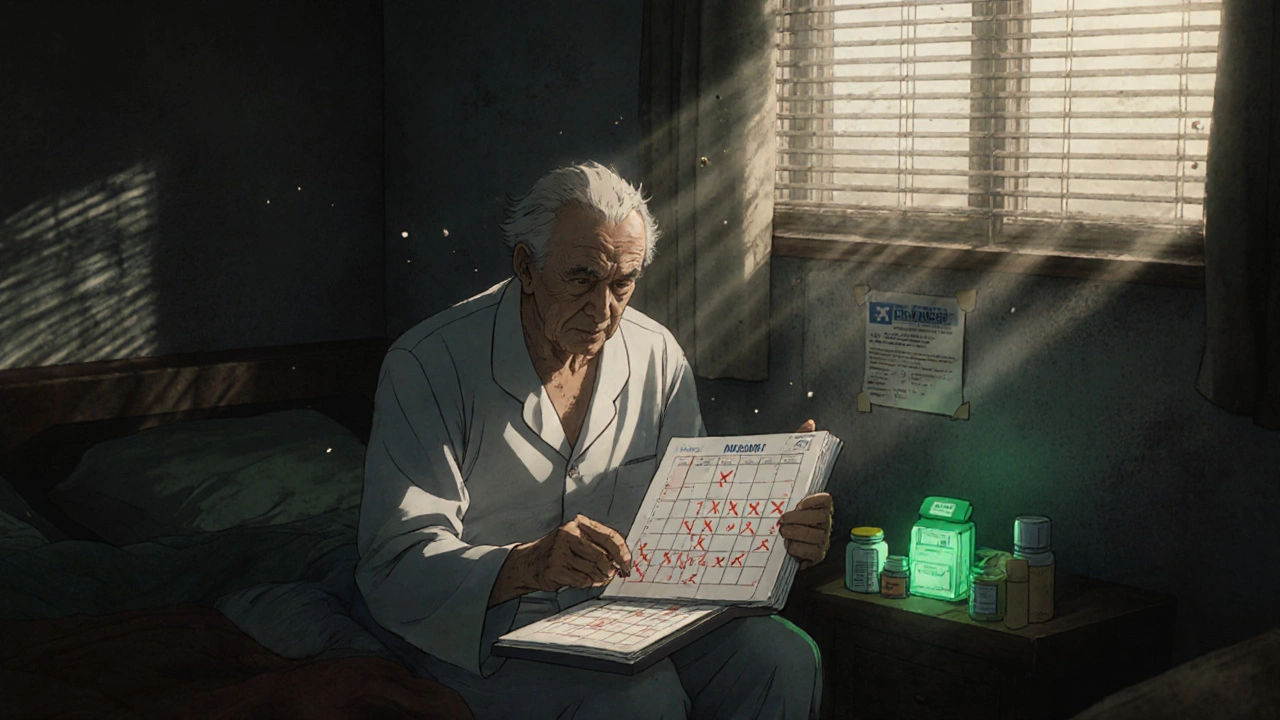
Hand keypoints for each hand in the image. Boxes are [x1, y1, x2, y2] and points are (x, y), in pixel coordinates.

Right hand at [503, 514, 632, 598]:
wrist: (529, 561)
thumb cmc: (559, 551)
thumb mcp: (578, 540)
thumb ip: (598, 546)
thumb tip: (621, 561)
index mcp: (578, 524)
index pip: (610, 537)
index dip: (622, 553)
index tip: (627, 565)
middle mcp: (569, 534)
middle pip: (603, 556)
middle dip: (610, 569)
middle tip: (611, 575)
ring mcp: (560, 551)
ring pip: (593, 570)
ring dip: (598, 578)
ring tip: (595, 578)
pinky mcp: (555, 568)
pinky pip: (582, 580)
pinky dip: (586, 583)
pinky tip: (581, 580)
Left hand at [780, 419, 832, 569]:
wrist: (763, 537)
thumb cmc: (778, 503)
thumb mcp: (784, 474)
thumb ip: (797, 445)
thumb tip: (810, 423)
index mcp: (818, 502)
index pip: (825, 500)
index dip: (812, 502)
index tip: (797, 503)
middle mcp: (824, 521)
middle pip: (821, 520)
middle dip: (798, 521)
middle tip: (781, 521)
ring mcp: (821, 539)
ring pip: (816, 538)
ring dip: (795, 535)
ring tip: (781, 533)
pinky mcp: (814, 556)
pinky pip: (812, 555)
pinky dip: (796, 551)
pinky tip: (786, 547)